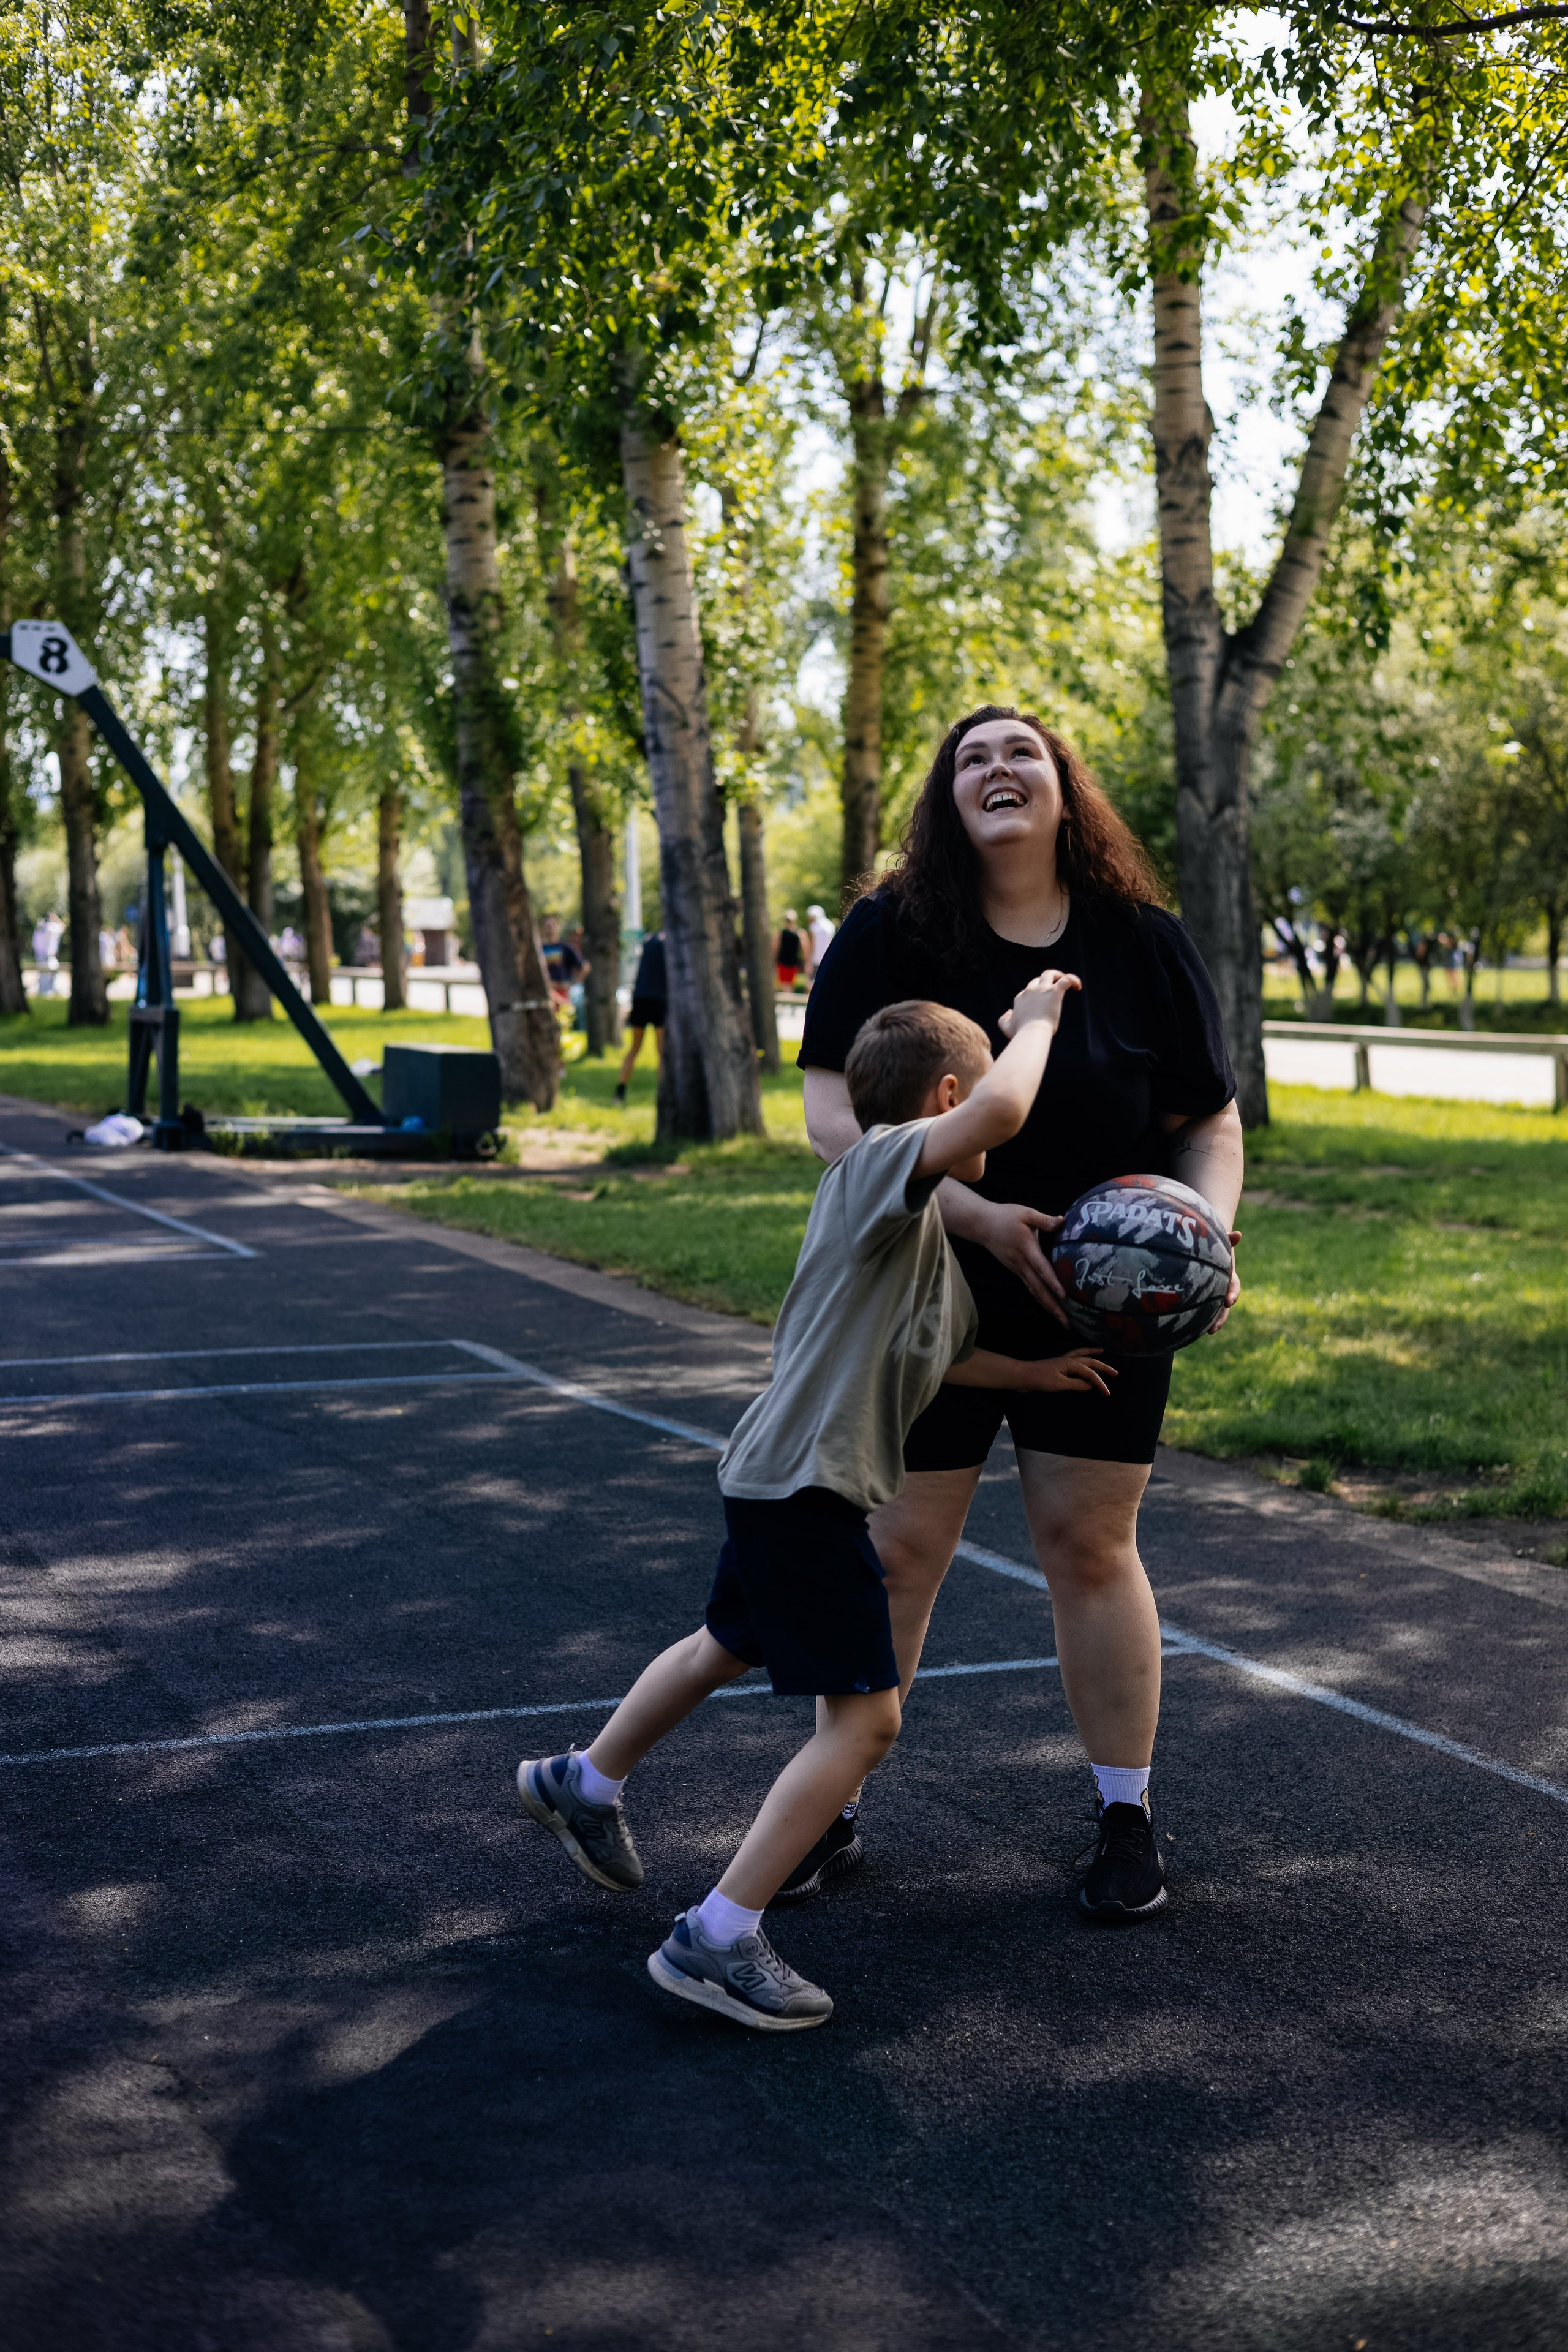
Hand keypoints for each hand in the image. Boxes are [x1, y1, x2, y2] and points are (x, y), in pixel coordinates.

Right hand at [971, 1197, 1069, 1323]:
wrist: (982, 1225)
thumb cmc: (1006, 1216)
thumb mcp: (1026, 1213)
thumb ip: (1045, 1220)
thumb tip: (1063, 1221)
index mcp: (1026, 1248)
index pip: (1041, 1268)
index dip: (1052, 1282)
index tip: (1063, 1296)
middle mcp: (1021, 1263)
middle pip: (1038, 1288)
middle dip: (1053, 1306)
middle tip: (1066, 1322)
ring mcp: (1017, 1269)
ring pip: (1034, 1291)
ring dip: (1048, 1306)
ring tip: (1062, 1320)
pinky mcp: (1016, 1270)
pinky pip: (1030, 1287)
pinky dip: (1041, 1298)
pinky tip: (1050, 1306)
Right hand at [997, 968, 1080, 1038]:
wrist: (1032, 1033)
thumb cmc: (1020, 1033)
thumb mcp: (1006, 1027)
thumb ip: (1003, 1020)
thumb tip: (1008, 1012)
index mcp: (1021, 999)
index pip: (1026, 993)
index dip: (1032, 998)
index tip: (1038, 1008)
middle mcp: (1030, 991)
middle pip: (1036, 980)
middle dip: (1043, 984)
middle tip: (1052, 992)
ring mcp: (1042, 990)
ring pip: (1049, 974)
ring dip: (1056, 975)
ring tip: (1063, 980)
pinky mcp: (1054, 992)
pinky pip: (1066, 980)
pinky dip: (1073, 980)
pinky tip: (1078, 986)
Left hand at [1017, 1348, 1116, 1397]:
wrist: (1022, 1376)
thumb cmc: (1039, 1379)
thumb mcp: (1059, 1384)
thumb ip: (1076, 1384)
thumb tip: (1090, 1385)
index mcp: (1070, 1364)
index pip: (1089, 1373)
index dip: (1100, 1383)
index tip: (1107, 1393)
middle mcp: (1068, 1360)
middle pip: (1089, 1361)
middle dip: (1103, 1367)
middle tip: (1115, 1372)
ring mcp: (1062, 1361)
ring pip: (1081, 1355)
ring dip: (1092, 1353)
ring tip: (1102, 1351)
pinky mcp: (1058, 1366)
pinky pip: (1074, 1358)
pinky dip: (1081, 1356)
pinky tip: (1082, 1359)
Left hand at [1206, 1232, 1241, 1332]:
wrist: (1206, 1246)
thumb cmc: (1214, 1242)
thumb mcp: (1220, 1240)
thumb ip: (1228, 1239)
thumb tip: (1238, 1234)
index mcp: (1230, 1275)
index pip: (1234, 1287)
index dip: (1233, 1294)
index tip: (1229, 1301)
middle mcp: (1223, 1287)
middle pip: (1224, 1305)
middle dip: (1220, 1317)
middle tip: (1213, 1329)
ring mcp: (1213, 1292)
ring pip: (1214, 1309)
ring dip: (1211, 1321)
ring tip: (1204, 1332)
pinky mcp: (1201, 1294)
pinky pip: (1201, 1306)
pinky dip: (1197, 1315)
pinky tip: (1187, 1325)